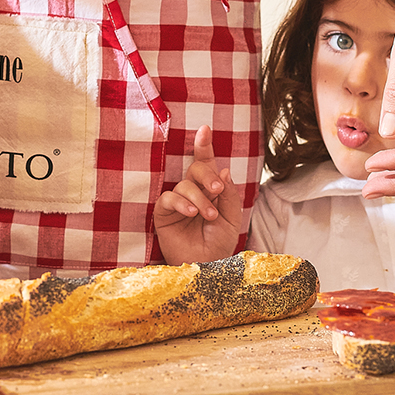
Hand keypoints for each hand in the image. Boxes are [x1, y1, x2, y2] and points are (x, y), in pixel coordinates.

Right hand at [152, 126, 241, 264]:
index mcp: (210, 190)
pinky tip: (191, 213)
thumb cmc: (218, 244)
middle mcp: (193, 192)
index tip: (205, 129)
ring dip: (199, 198)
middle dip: (207, 175)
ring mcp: (177, 202)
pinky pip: (167, 198)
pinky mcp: (163, 214)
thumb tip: (223, 169)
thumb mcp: (232, 218)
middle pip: (196, 169)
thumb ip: (228, 194)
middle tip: (217, 190)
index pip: (207, 164)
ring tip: (208, 216)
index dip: (204, 146)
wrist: (207, 266)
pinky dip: (180, 203)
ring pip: (184, 185)